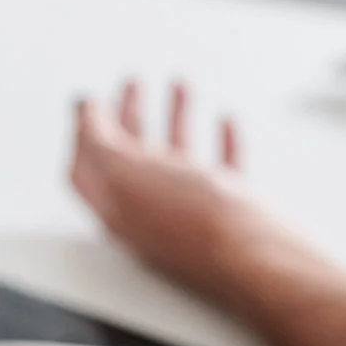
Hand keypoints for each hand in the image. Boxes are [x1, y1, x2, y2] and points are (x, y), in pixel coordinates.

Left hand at [69, 80, 312, 310]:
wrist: (260, 260)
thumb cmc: (196, 226)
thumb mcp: (128, 175)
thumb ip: (98, 143)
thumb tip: (84, 112)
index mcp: (120, 208)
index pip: (90, 166)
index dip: (86, 130)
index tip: (92, 98)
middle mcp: (154, 213)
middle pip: (134, 159)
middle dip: (130, 115)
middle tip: (132, 85)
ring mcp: (195, 214)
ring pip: (179, 158)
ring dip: (176, 118)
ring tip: (178, 86)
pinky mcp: (234, 214)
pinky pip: (223, 169)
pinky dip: (222, 141)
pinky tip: (224, 122)